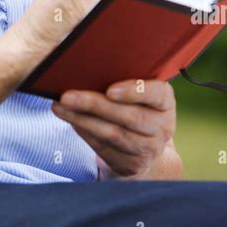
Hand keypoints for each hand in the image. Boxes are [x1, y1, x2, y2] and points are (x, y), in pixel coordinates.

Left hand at [51, 79, 176, 180]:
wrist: (146, 143)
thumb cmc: (136, 103)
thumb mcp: (139, 90)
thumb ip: (124, 76)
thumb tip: (85, 61)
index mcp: (165, 101)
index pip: (156, 94)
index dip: (133, 92)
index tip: (110, 90)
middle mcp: (162, 127)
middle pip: (128, 116)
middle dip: (94, 105)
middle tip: (67, 96)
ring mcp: (148, 149)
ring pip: (112, 134)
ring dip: (82, 120)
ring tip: (60, 107)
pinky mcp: (131, 165)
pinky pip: (104, 148)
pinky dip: (84, 132)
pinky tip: (70, 120)